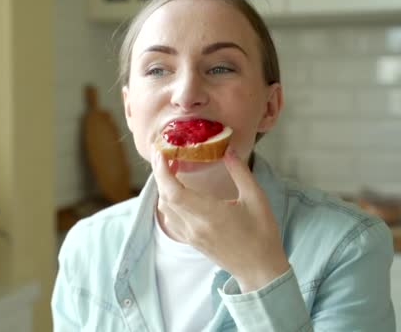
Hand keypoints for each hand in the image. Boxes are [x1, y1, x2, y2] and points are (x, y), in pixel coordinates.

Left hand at [151, 147, 289, 292]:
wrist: (260, 270)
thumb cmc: (262, 234)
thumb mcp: (256, 199)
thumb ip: (240, 172)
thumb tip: (228, 150)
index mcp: (210, 215)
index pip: (174, 192)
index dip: (163, 172)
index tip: (161, 153)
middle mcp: (194, 226)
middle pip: (165, 197)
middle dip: (159, 173)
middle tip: (162, 153)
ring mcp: (190, 235)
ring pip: (165, 208)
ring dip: (163, 186)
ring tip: (170, 168)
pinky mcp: (190, 241)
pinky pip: (170, 218)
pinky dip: (167, 201)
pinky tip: (177, 190)